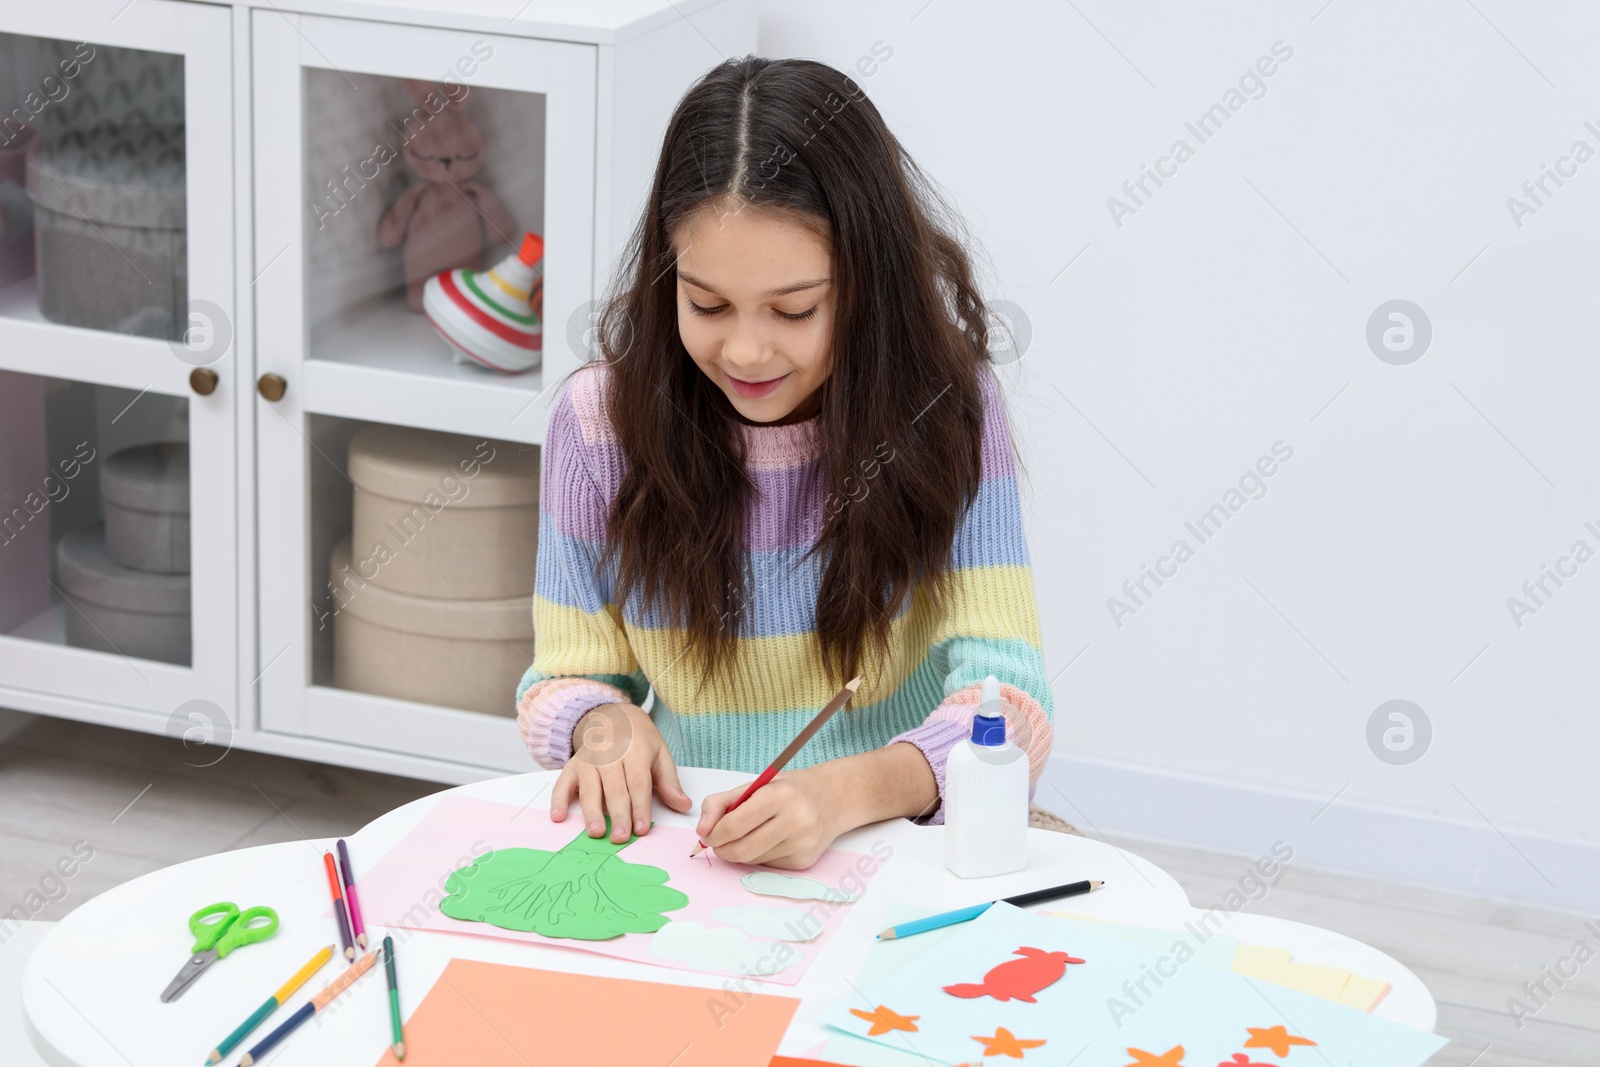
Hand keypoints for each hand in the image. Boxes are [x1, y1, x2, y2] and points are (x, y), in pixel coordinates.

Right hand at [551, 703, 691, 842]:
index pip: (638, 783)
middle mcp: (610, 755)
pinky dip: (558, 800)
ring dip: (591, 812)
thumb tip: (684, 805)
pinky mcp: (573, 765)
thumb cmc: (640, 740)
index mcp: (635, 751)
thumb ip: (670, 782)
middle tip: (621, 837)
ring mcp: (589, 760)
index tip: (641, 829)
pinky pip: (563, 783)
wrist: (614, 716)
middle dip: (618, 815)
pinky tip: (558, 816)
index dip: (640, 807)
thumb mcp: (660, 754)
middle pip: (614, 789)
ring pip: (590, 789)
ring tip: (596, 832)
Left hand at [696, 765, 847, 868]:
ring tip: (745, 835)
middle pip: (740, 849)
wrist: (832, 799)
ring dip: (739, 852)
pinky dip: (758, 856)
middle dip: (721, 848)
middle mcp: (795, 820)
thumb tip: (702, 829)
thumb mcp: (755, 785)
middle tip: (717, 841)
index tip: (707, 832)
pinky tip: (768, 841)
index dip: (713, 833)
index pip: (734, 825)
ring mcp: (802, 844)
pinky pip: (767, 866)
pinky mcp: (804, 861)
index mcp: (779, 796)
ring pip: (752, 860)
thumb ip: (721, 802)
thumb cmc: (789, 790)